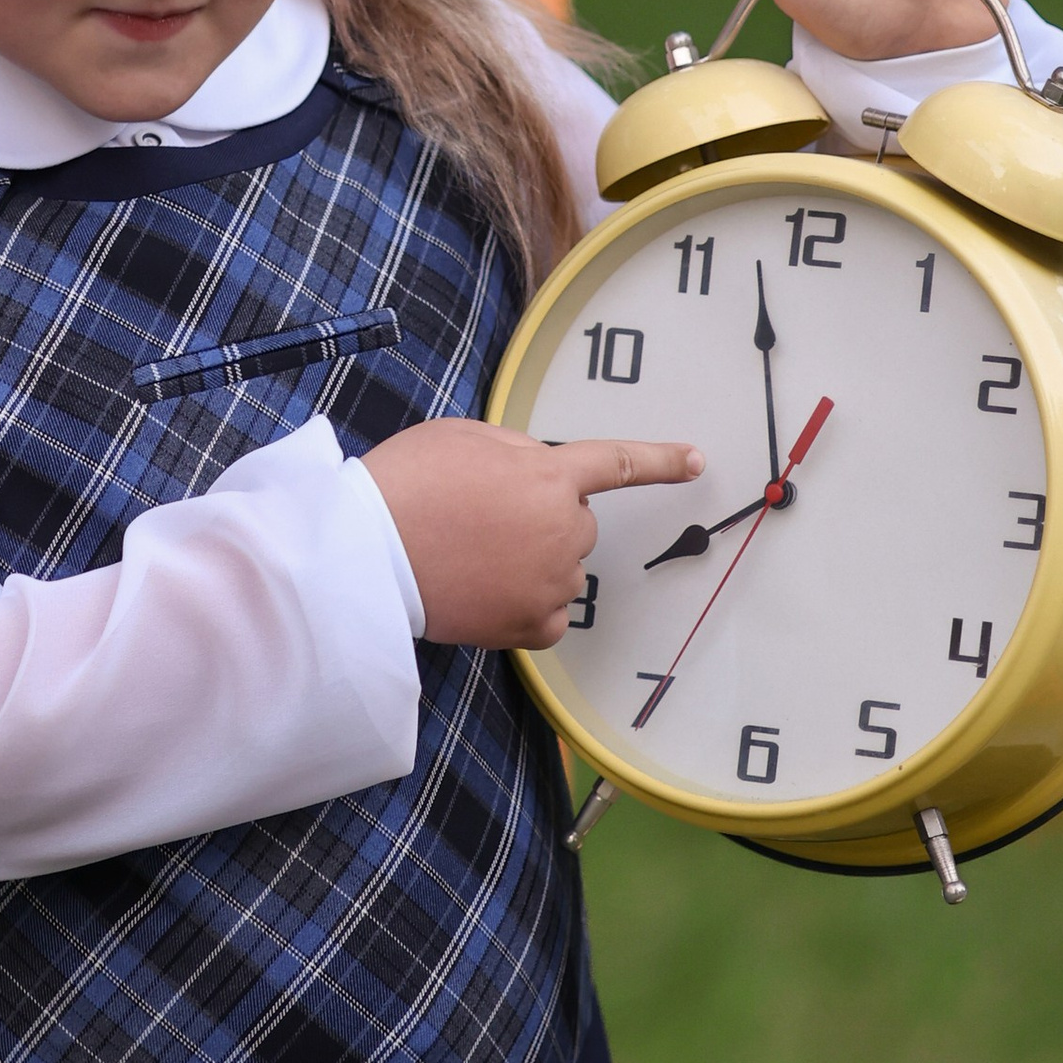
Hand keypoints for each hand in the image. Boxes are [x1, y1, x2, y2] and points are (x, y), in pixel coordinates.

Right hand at [363, 420, 701, 648]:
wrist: (366, 553)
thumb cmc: (407, 486)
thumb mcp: (464, 436)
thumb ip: (518, 449)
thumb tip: (539, 469)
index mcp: (550, 475)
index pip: (619, 463)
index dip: (661, 460)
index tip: (696, 461)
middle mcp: (564, 531)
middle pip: (574, 522)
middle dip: (540, 516)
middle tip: (477, 517)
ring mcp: (551, 583)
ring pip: (561, 567)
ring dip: (531, 559)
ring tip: (470, 554)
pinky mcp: (530, 626)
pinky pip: (549, 613)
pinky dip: (526, 604)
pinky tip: (485, 591)